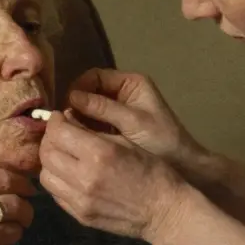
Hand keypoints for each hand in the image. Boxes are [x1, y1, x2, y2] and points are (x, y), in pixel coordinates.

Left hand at [39, 113, 189, 244]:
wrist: (164, 211)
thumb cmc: (152, 171)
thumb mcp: (126, 143)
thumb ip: (94, 132)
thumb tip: (68, 121)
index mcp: (99, 154)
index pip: (58, 132)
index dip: (55, 121)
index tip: (60, 117)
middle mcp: (84, 178)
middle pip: (46, 154)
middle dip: (49, 139)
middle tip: (59, 134)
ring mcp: (80, 200)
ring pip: (45, 176)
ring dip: (50, 162)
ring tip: (63, 155)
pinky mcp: (80, 215)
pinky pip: (55, 194)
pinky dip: (57, 181)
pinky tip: (69, 175)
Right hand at [67, 68, 205, 168]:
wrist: (183, 167)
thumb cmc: (163, 141)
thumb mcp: (133, 122)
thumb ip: (104, 108)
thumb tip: (71, 98)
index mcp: (131, 84)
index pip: (95, 76)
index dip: (78, 88)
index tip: (66, 105)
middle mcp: (122, 93)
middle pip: (88, 92)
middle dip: (75, 105)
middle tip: (61, 122)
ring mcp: (117, 112)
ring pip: (88, 110)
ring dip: (77, 120)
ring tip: (65, 134)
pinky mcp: (114, 129)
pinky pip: (93, 125)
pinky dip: (84, 132)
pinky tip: (75, 142)